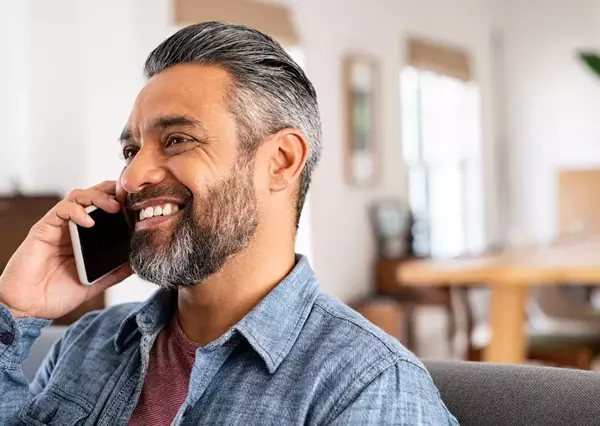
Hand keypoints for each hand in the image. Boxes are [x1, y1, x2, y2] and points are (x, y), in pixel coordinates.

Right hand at [0, 181, 132, 318]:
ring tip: (114, 207)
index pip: (105, 209)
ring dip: (98, 197)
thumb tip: (136, 263)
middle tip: (129, 198)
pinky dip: (76, 210)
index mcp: (87, 237)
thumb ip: (113, 272)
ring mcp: (59, 226)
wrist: (28, 307)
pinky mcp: (44, 228)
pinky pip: (61, 210)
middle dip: (112, 192)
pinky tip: (88, 221)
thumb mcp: (94, 283)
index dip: (121, 202)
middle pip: (94, 196)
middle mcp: (73, 227)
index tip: (140, 204)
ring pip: (78, 196)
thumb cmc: (56, 294)